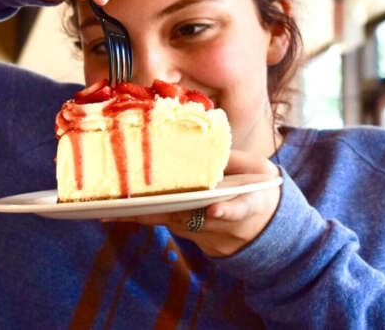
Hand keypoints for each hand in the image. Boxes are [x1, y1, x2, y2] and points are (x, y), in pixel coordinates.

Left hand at [104, 150, 281, 256]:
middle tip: (131, 208)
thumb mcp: (258, 169)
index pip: (238, 208)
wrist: (272, 227)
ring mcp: (212, 237)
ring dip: (146, 217)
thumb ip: (234, 159)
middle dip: (161, 212)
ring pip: (176, 225)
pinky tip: (121, 212)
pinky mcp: (200, 242)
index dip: (226, 209)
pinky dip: (151, 217)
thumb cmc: (261, 188)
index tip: (215, 208)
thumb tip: (204, 142)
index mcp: (248, 203)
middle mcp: (227, 225)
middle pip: (192, 219)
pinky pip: (173, 227)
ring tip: (113, 209)